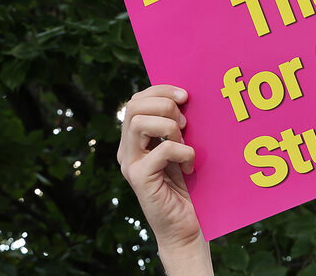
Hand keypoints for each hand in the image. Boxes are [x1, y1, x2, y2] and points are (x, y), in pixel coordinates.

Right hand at [117, 85, 211, 272]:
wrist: (186, 226)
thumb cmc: (188, 185)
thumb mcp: (182, 146)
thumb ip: (176, 125)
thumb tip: (185, 96)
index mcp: (134, 139)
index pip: (136, 100)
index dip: (160, 90)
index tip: (185, 95)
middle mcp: (126, 150)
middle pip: (134, 106)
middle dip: (165, 105)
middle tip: (186, 123)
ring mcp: (130, 164)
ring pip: (140, 123)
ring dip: (171, 127)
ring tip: (185, 142)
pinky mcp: (140, 179)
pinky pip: (162, 149)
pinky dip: (183, 152)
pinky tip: (189, 166)